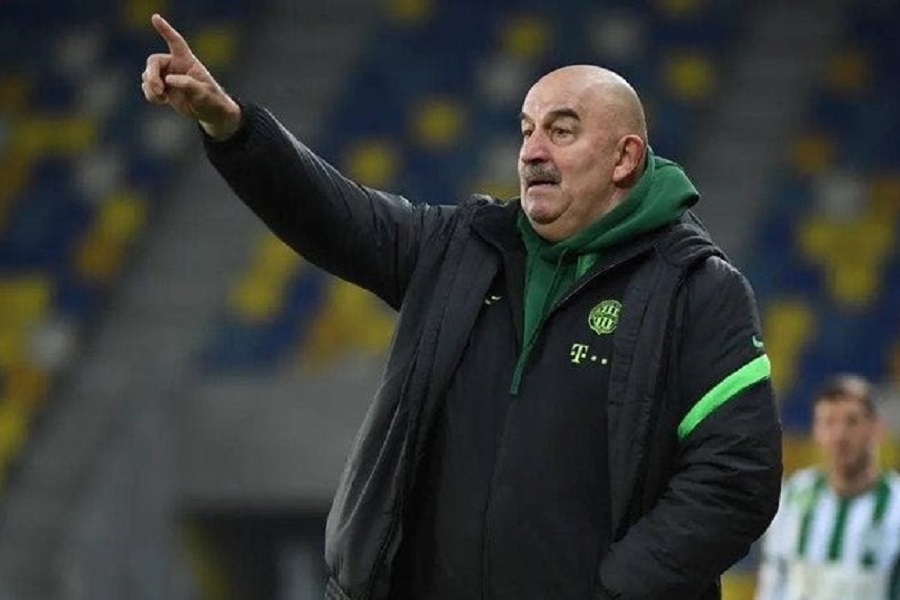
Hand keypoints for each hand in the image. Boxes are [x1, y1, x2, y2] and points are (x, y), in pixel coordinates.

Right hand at [141, 13, 241, 139]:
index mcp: (187, 61)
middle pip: (153, 61)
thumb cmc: (211, 99)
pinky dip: (150, 94)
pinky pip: (147, 87)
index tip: (155, 18)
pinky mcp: (162, 87)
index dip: (166, 30)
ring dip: (151, 87)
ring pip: (147, 75)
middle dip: (151, 75)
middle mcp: (174, 65)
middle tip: (158, 90)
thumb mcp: (204, 93)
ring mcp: (166, 76)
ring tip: (162, 97)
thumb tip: (169, 79)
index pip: (175, 42)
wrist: (209, 112)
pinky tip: (162, 100)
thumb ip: (189, 85)